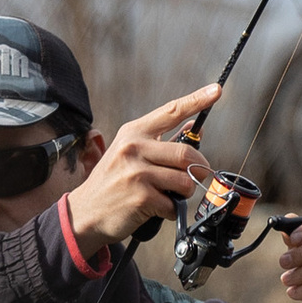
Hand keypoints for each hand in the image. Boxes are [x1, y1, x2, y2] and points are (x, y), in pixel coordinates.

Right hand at [62, 86, 221, 251]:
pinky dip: (172, 210)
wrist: (85, 212)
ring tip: (172, 195)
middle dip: (199, 169)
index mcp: (133, 132)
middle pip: (186, 154)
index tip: (216, 91)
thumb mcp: (130, 153)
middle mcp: (134, 148)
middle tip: (197, 177)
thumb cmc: (113, 182)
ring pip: (185, 181)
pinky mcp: (141, 196)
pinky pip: (174, 204)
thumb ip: (160, 141)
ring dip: (185, 192)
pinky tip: (157, 209)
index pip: (171, 111)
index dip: (197, 100)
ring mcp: (137, 172)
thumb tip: (196, 126)